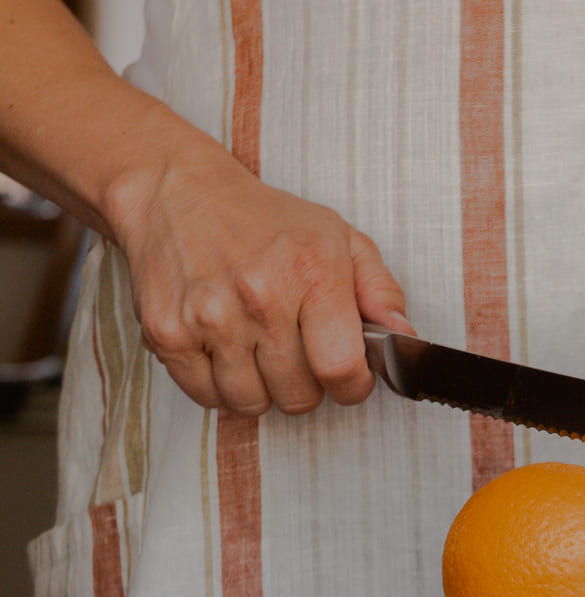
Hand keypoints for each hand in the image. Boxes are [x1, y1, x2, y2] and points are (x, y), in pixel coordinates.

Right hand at [113, 155, 413, 415]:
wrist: (177, 193)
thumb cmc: (265, 220)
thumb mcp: (340, 238)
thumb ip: (381, 291)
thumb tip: (405, 338)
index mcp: (312, 274)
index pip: (341, 369)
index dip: (353, 386)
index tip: (349, 379)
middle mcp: (260, 297)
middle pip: (298, 395)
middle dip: (308, 386)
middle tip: (299, 355)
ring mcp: (210, 318)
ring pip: (251, 403)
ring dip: (263, 389)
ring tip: (261, 352)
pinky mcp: (167, 333)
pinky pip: (205, 396)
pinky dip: (219, 386)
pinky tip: (226, 352)